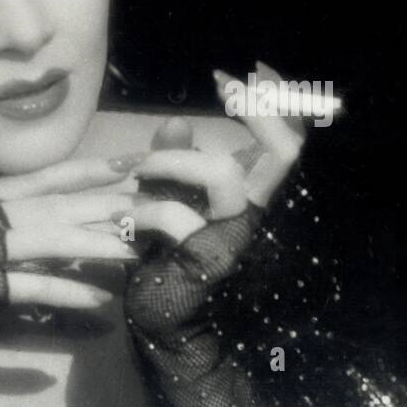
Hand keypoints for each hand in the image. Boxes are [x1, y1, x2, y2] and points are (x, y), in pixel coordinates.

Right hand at [0, 154, 140, 313]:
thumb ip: (5, 223)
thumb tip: (58, 225)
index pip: (47, 178)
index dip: (90, 170)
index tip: (129, 163)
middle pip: (60, 206)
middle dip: (109, 206)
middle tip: (153, 208)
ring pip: (55, 240)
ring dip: (100, 245)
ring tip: (138, 253)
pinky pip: (37, 288)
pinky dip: (71, 291)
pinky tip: (103, 299)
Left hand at [123, 60, 306, 245]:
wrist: (168, 328)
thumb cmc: (171, 263)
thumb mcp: (172, 201)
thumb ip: (176, 162)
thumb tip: (175, 121)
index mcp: (251, 195)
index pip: (286, 144)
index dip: (271, 105)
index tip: (226, 79)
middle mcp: (254, 213)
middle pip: (285, 152)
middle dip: (257, 111)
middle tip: (221, 87)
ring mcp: (235, 237)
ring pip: (223, 174)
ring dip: (173, 159)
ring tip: (135, 167)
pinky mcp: (206, 261)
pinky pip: (176, 217)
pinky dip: (143, 209)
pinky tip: (121, 217)